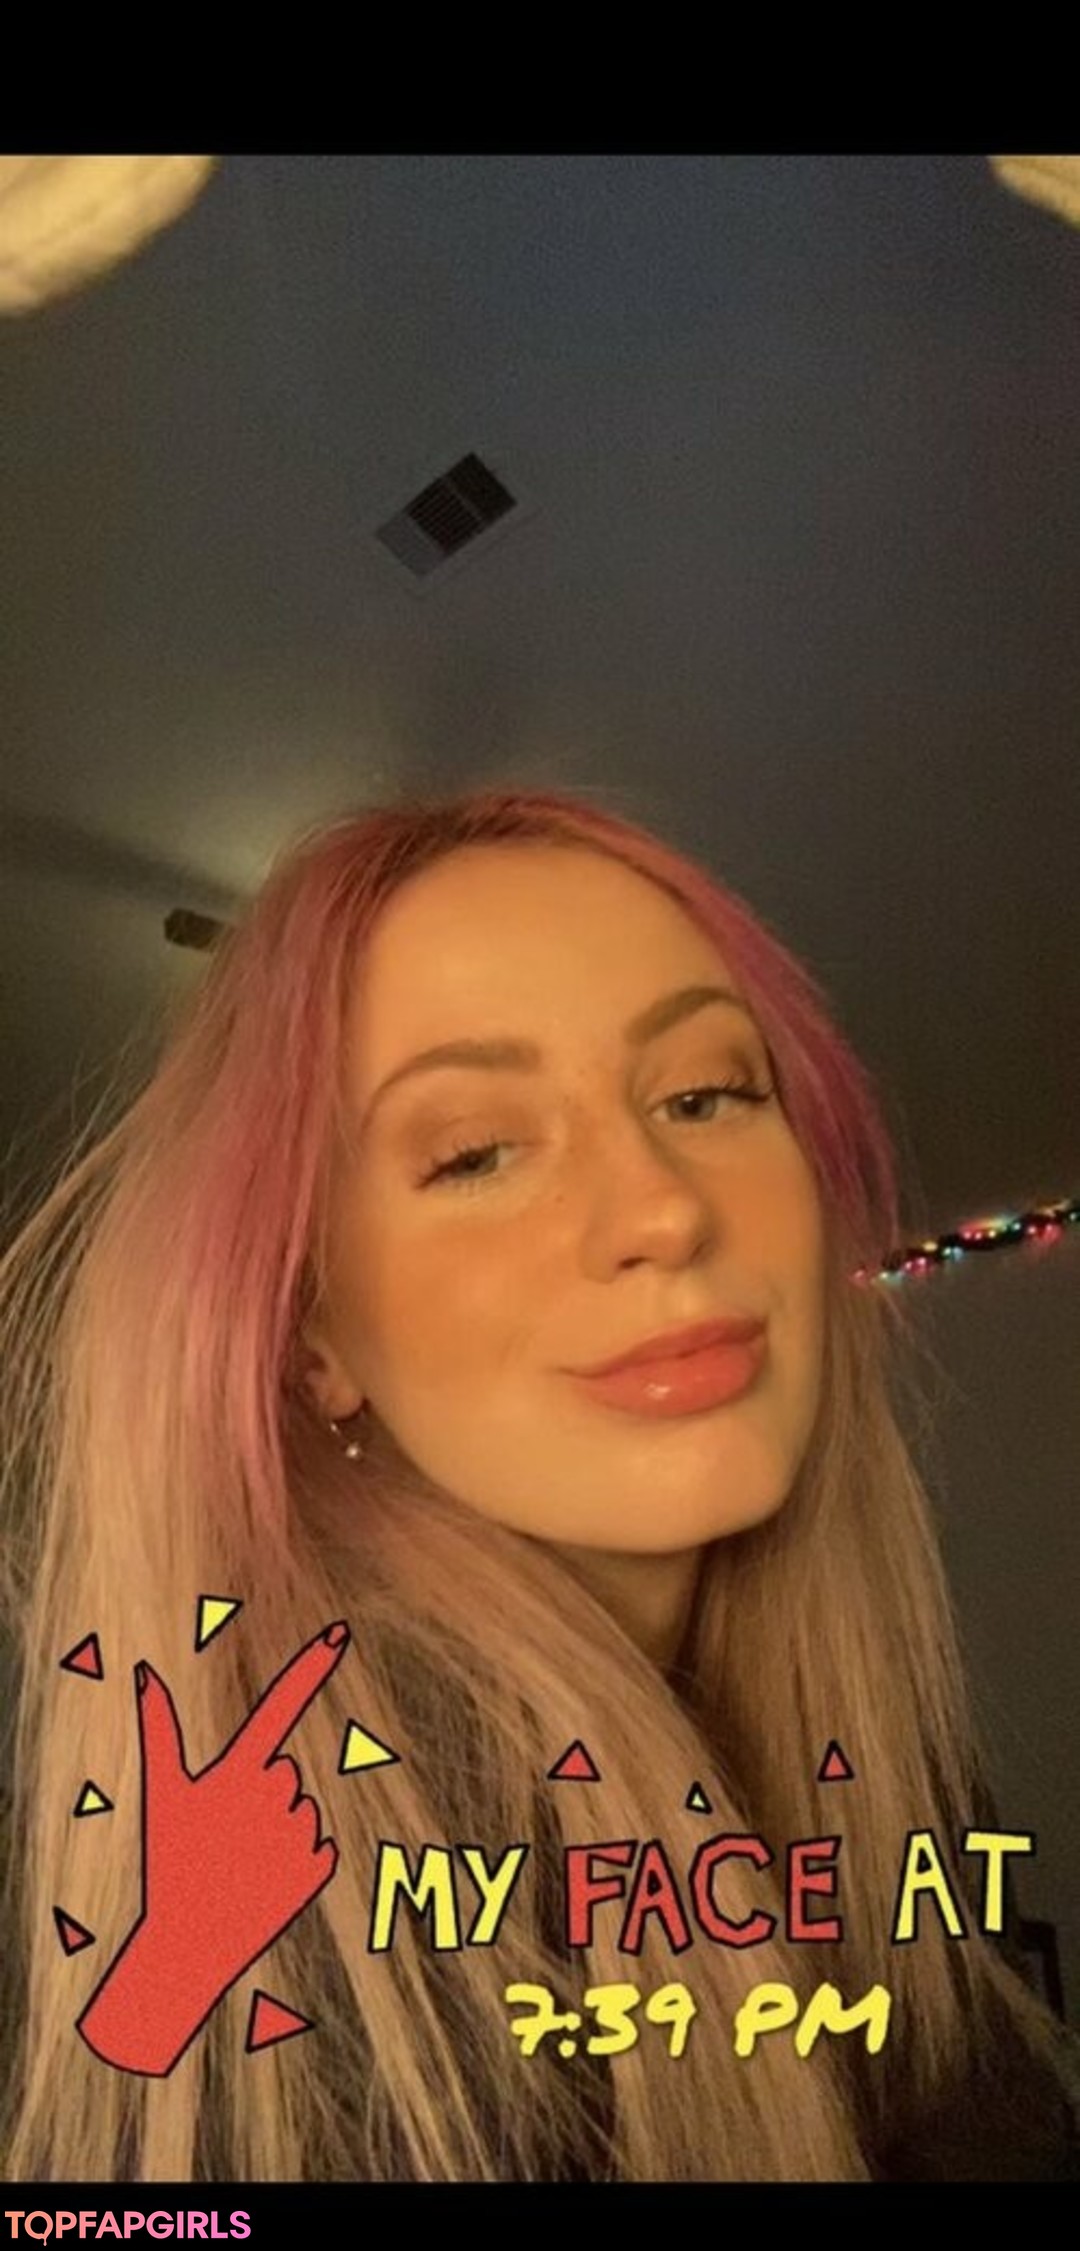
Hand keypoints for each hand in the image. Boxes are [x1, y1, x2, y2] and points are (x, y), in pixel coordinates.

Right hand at [77, 1620, 348, 2074]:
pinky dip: (296, 1861)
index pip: (280, 1704)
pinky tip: (264, 1881)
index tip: (341, 1631)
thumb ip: (159, 1730)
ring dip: (277, 1830)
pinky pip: (320, 1846)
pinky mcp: (321, 1867)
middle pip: (285, 1771)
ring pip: (303, 1809)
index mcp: (239, 1771)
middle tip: (225, 1834)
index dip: (311, 1666)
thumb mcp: (161, 1796)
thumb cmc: (169, 1865)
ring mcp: (302, 1831)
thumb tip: (144, 1671)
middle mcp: (277, 1795)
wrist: (189, 1946)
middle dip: (260, 1794)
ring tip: (241, 1863)